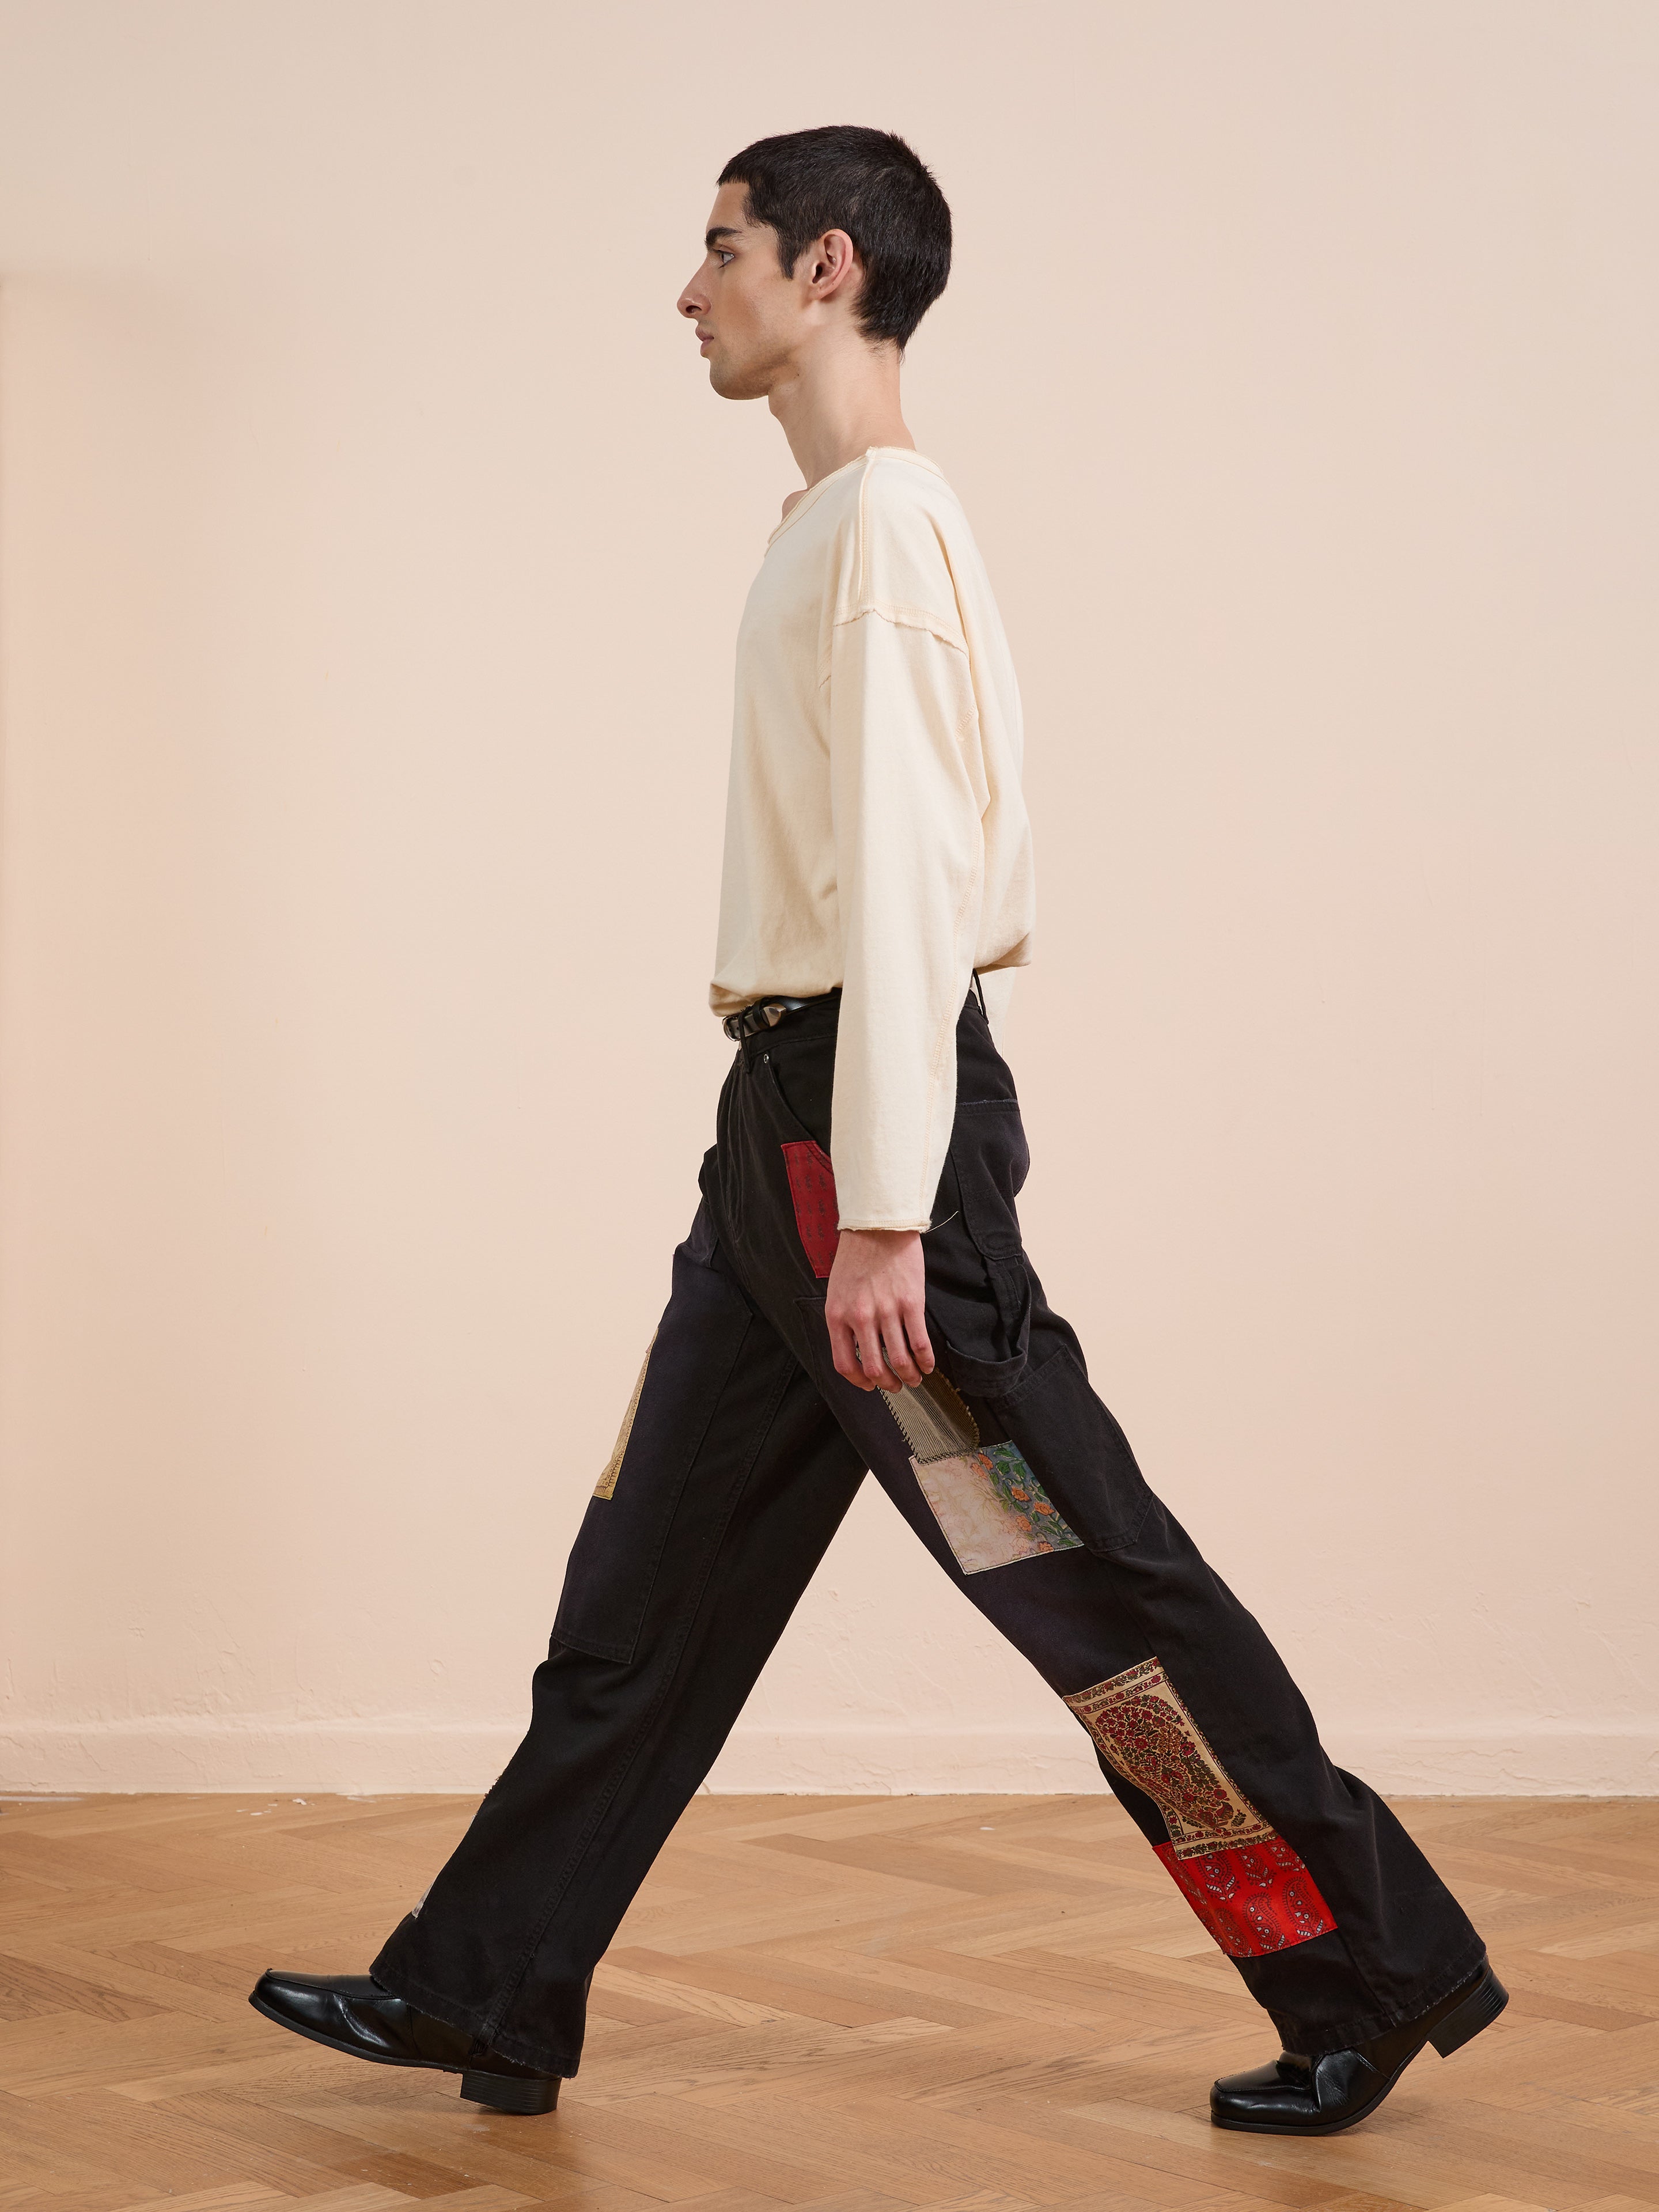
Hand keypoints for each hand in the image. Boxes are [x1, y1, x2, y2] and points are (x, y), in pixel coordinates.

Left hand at [825, 1229, 934, 1391]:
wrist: (878, 1227)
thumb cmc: (856, 1257)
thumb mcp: (837, 1291)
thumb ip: (844, 1320)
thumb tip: (856, 1348)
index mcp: (837, 1316)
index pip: (844, 1364)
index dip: (859, 1382)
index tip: (869, 1385)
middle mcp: (860, 1318)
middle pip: (874, 1368)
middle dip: (888, 1384)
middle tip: (896, 1386)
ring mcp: (886, 1312)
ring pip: (900, 1360)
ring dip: (909, 1376)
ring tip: (915, 1378)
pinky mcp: (911, 1303)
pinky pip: (919, 1342)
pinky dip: (926, 1360)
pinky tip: (928, 1365)